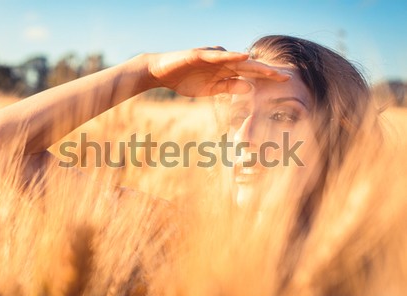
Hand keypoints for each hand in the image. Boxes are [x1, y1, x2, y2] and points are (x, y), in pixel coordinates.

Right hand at [146, 46, 290, 96]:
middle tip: (286, 77)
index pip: (250, 74)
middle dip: (267, 72)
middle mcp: (222, 61)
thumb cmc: (185, 80)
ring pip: (237, 60)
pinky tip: (244, 57)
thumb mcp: (210, 90)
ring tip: (271, 71)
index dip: (266, 77)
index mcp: (225, 70)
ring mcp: (212, 56)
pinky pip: (217, 55)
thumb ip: (228, 88)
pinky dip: (230, 56)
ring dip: (254, 65)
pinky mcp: (200, 54)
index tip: (284, 82)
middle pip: (249, 66)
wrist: (161, 73)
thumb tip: (249, 87)